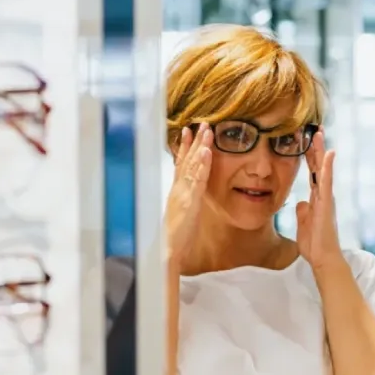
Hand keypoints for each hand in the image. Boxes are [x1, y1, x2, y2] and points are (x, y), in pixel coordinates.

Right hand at [165, 123, 212, 267]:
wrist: (167, 251)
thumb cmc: (175, 236)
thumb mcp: (180, 214)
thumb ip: (184, 201)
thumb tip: (188, 194)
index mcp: (176, 191)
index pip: (180, 164)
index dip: (183, 147)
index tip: (187, 131)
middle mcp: (178, 189)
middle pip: (187, 160)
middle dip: (195, 141)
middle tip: (202, 123)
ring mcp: (183, 193)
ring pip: (192, 165)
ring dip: (200, 146)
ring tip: (207, 131)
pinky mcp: (189, 201)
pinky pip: (197, 180)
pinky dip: (202, 165)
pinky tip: (207, 152)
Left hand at [296, 128, 341, 270]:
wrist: (322, 258)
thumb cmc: (314, 244)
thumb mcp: (303, 223)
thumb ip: (302, 211)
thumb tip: (299, 202)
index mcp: (316, 198)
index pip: (311, 172)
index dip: (308, 156)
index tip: (305, 140)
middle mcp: (323, 195)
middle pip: (318, 166)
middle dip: (315, 147)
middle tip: (314, 128)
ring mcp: (326, 198)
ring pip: (323, 169)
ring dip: (320, 151)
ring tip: (318, 133)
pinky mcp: (327, 203)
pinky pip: (327, 182)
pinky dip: (328, 167)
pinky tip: (328, 153)